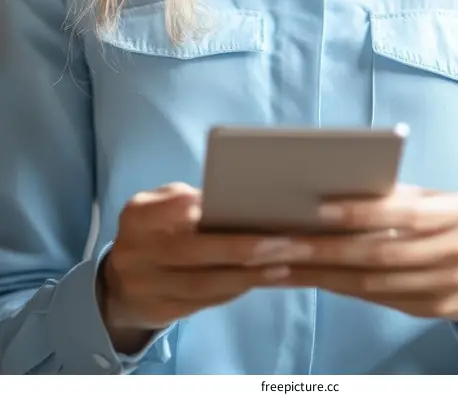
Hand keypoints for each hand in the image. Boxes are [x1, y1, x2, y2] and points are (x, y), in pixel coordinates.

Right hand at [97, 182, 315, 351]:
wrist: (120, 283)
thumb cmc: (157, 229)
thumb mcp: (162, 205)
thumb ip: (190, 199)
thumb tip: (240, 198)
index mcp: (138, 215)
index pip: (173, 208)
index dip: (206, 208)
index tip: (245, 206)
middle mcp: (136, 251)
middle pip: (194, 251)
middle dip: (243, 248)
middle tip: (285, 243)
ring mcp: (146, 287)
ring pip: (203, 283)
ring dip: (248, 274)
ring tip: (285, 263)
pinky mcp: (160, 311)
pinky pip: (204, 302)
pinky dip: (236, 290)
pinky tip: (263, 279)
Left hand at [265, 185, 457, 328]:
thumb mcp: (443, 201)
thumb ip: (402, 197)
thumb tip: (343, 189)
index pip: (406, 213)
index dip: (363, 212)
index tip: (319, 209)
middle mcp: (457, 251)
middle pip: (382, 253)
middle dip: (325, 250)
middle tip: (279, 244)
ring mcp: (449, 287)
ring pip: (376, 283)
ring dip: (324, 274)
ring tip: (283, 264)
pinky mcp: (435, 311)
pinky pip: (381, 300)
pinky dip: (343, 288)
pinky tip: (314, 278)